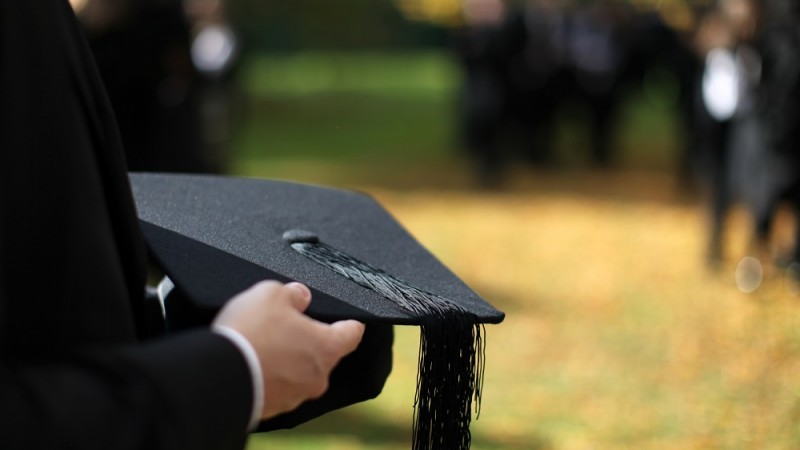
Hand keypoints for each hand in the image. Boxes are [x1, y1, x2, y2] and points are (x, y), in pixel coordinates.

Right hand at [213, 281, 364, 418]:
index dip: (350, 325)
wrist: (219, 375)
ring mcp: (296, 395)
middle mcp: (318, 376)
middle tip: (285, 328)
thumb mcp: (270, 294)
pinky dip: (270, 378)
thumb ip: (292, 294)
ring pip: (300, 373)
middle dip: (308, 342)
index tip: (347, 322)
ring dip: (288, 362)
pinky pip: (279, 388)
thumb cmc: (251, 332)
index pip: (352, 334)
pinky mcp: (274, 408)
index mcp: (327, 347)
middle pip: (323, 355)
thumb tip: (300, 297)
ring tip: (262, 346)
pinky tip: (252, 365)